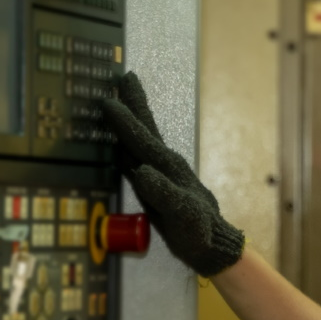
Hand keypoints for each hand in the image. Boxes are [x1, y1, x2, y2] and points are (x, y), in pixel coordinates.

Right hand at [100, 72, 244, 276]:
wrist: (212, 243)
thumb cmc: (198, 230)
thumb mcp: (182, 214)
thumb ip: (163, 193)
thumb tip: (142, 171)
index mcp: (168, 167)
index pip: (142, 138)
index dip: (124, 121)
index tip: (108, 101)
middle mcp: (164, 163)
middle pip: (146, 127)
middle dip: (135, 102)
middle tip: (125, 76)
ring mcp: (161, 171)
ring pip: (142, 138)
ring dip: (132, 118)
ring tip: (121, 99)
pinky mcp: (157, 183)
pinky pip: (138, 156)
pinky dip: (127, 143)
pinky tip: (119, 142)